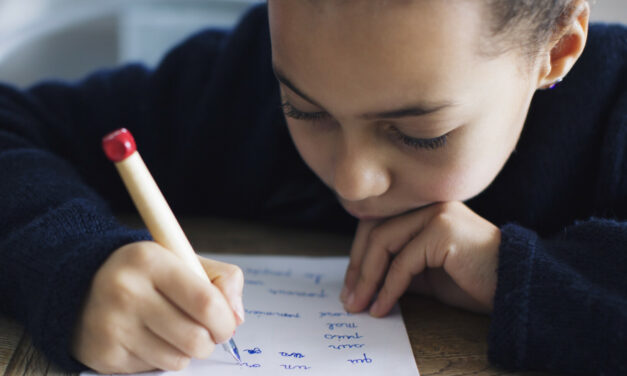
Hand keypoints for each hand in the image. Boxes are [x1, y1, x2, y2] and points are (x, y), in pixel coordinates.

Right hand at [71, 241, 243, 372]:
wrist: (83, 284)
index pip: (206, 301)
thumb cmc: (147, 274)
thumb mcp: (182, 259)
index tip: (227, 323)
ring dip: (186, 351)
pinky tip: (149, 338)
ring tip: (174, 331)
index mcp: (150, 260)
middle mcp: (127, 291)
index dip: (225, 320)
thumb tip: (236, 316)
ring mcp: (112, 325)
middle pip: (195, 338)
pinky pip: (154, 369)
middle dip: (210, 340)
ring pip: (178, 359)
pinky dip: (161, 358)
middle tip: (205, 332)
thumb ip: (221, 279)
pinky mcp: (104, 354)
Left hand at [340, 201, 499, 315]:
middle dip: (358, 267)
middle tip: (349, 299)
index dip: (360, 256)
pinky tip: (382, 306)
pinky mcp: (443, 230)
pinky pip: (403, 261)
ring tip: (359, 305)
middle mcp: (429, 204)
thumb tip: (366, 282)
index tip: (351, 287)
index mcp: (425, 209)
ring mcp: (437, 213)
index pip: (378, 224)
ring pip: (384, 242)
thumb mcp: (429, 275)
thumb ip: (402, 268)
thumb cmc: (477, 281)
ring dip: (367, 278)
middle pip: (375, 229)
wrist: (518, 287)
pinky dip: (388, 287)